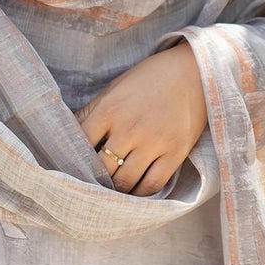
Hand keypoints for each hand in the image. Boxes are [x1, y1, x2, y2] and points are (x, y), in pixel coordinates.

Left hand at [81, 45, 208, 196]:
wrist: (196, 71)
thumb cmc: (151, 78)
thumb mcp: (116, 87)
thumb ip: (92, 111)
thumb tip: (68, 132)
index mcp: (109, 109)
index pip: (82, 144)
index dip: (76, 158)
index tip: (76, 166)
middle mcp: (129, 128)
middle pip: (102, 168)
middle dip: (95, 178)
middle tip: (94, 183)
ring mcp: (154, 142)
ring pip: (125, 181)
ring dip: (117, 189)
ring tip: (113, 190)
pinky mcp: (175, 153)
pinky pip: (153, 184)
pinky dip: (141, 193)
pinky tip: (135, 190)